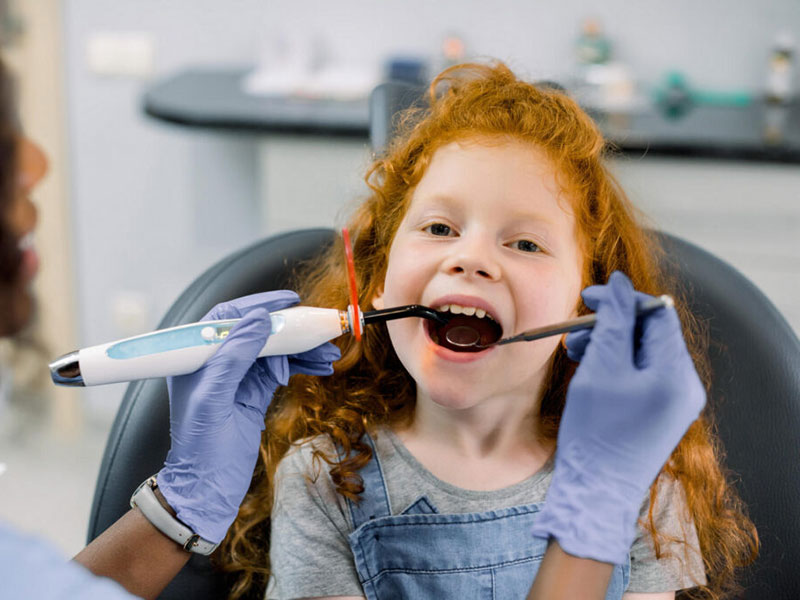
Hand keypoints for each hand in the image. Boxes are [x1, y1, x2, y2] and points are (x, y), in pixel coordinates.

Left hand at [156, 291, 340, 542]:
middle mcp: (217, 362)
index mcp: (197, 357)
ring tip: (328, 354)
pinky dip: (300, 366)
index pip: (228, 317)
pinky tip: (320, 366)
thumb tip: (258, 319)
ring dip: (301, 350)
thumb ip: (233, 357)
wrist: (206, 491)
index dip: (258, 305)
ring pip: (273, 351)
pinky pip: (281, 370)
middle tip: (319, 330)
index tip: (288, 302)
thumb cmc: (200, 449)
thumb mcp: (213, 399)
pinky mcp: (253, 393)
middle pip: (257, 331)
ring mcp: (237, 377)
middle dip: (290, 330)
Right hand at [530, 272, 704, 564]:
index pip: (656, 315)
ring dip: (608, 345)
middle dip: (611, 326)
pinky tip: (588, 370)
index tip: (588, 298)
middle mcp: (683, 386)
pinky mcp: (659, 413)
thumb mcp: (602, 367)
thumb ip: (614, 321)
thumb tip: (620, 283)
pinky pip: (639, 375)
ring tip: (575, 352)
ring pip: (641, 354)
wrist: (595, 491)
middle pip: (649, 334)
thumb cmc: (595, 432)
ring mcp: (673, 402)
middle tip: (576, 331)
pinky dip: (613, 366)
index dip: (622, 300)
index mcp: (677, 374)